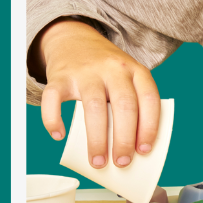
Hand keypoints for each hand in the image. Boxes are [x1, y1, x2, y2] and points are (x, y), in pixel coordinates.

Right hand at [29, 18, 160, 169]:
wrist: (75, 40)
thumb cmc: (107, 72)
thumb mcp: (127, 79)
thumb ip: (132, 106)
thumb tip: (131, 151)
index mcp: (136, 71)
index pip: (149, 99)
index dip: (149, 127)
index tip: (144, 151)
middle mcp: (114, 68)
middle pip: (124, 105)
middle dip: (124, 139)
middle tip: (122, 163)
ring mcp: (86, 72)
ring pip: (94, 106)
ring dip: (97, 139)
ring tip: (98, 161)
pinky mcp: (60, 76)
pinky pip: (54, 99)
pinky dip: (54, 119)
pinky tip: (59, 135)